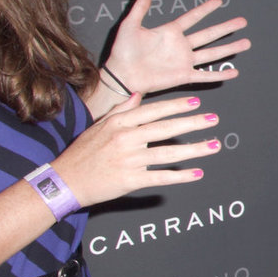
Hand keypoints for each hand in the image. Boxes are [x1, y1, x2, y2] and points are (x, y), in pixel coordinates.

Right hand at [52, 93, 222, 207]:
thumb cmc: (82, 153)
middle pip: (164, 129)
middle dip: (192, 123)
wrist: (64, 181)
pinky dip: (180, 175)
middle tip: (213, 120)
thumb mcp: (98, 126)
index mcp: (118, 123)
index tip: (195, 103)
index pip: (152, 111)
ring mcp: (128, 160)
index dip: (176, 106)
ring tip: (213, 146)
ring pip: (167, 154)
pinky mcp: (130, 180)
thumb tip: (137, 96)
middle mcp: (124, 139)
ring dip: (194, 150)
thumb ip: (121, 110)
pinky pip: (160, 177)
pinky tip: (197, 173)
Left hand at [104, 0, 250, 93]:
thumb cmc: (123, 51)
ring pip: (212, 53)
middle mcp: (181, 46)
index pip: (192, 18)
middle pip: (209, 34)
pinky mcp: (183, 75)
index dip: (205, 9)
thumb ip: (140, 8)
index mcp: (170, 32)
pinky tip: (234, 72)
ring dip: (229, 48)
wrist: (121, 75)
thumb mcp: (130, 25)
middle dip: (226, 27)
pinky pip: (205, 75)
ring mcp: (184, 61)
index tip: (219, 1)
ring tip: (246, 43)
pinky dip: (219, 75)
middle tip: (242, 21)